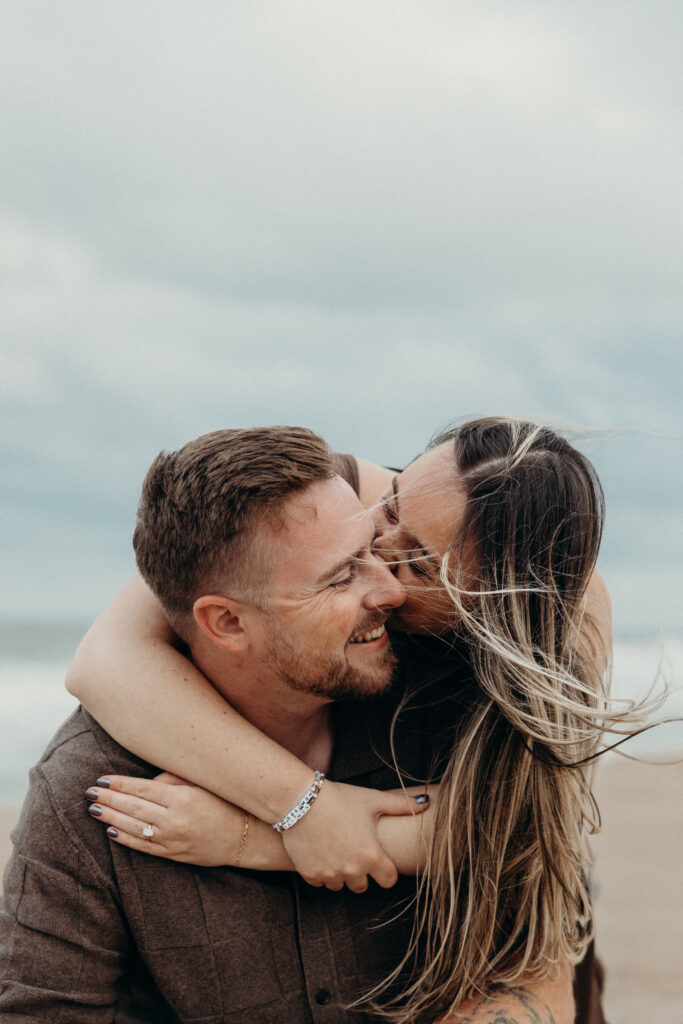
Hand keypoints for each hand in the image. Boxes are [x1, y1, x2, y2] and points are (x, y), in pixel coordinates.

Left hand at [84, 773, 247, 865]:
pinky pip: (143, 847)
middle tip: (89, 792)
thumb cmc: (228, 803)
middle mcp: (175, 820)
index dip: (120, 784)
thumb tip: (147, 783)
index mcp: (183, 798)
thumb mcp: (204, 784)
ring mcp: (173, 840)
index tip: (102, 779)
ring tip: (94, 809)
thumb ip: (174, 780)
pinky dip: (125, 839)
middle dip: (109, 799)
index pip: (142, 789)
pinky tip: (111, 831)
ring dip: (111, 817)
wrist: (247, 837)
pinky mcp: (174, 855)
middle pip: (133, 808)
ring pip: (134, 828)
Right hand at [281, 780, 428, 892]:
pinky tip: (319, 853)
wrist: (300, 800)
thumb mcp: (372, 799)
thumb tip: (427, 802)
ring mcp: (330, 875)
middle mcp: (352, 870)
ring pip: (340, 885)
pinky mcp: (310, 875)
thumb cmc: (340, 798)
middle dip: (361, 873)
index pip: (388, 880)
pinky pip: (320, 883)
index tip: (381, 863)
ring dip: (340, 873)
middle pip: (362, 886)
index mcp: (372, 855)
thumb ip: (402, 805)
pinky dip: (321, 872)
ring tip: (335, 850)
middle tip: (354, 851)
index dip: (386, 872)